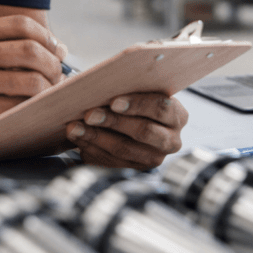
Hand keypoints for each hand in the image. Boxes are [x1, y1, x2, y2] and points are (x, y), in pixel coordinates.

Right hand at [0, 15, 67, 144]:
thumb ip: (11, 43)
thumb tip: (60, 49)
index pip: (21, 24)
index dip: (46, 36)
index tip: (55, 49)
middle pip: (31, 50)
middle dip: (53, 63)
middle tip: (57, 73)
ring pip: (32, 81)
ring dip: (49, 87)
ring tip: (49, 90)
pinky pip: (22, 106)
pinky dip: (35, 105)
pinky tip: (34, 105)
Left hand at [65, 93, 187, 168]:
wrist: (137, 121)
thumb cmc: (137, 100)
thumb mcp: (141, 91)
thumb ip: (130, 87)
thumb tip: (105, 82)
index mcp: (177, 116)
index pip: (161, 107)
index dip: (137, 104)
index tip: (113, 101)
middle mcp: (171, 140)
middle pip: (143, 131)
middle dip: (113, 122)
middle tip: (89, 114)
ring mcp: (154, 158)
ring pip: (124, 150)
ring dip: (95, 137)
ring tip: (75, 127)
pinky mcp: (135, 170)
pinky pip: (111, 162)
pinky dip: (91, 149)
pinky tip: (78, 138)